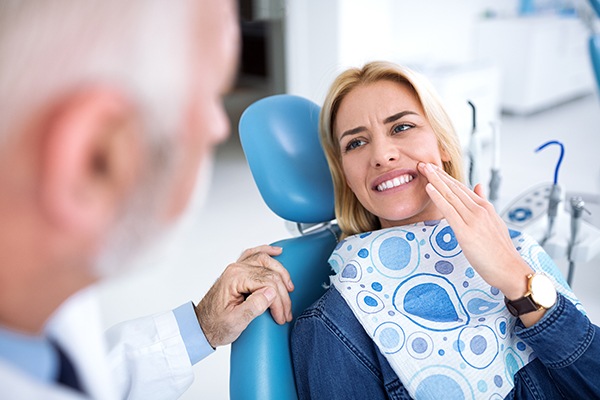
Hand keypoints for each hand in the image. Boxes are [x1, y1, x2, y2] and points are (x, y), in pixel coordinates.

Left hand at [195, 245, 293, 347]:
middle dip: (282, 294)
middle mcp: (236, 269)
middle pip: (270, 274)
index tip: (281, 316)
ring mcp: (237, 268)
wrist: (202, 326)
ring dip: (281, 273)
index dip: (278, 301)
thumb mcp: (235, 322)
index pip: (267, 283)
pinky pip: (254, 255)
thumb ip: (253, 307)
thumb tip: (271, 292)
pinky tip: (277, 252)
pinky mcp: (238, 271)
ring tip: (289, 288)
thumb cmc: (215, 325)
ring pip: (266, 260)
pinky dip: (267, 251)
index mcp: (235, 278)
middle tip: (285, 312)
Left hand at [417, 162, 531, 298]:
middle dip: (437, 174)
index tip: (434, 168)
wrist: (510, 270)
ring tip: (423, 169)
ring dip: (435, 180)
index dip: (446, 177)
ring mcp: (473, 220)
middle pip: (454, 188)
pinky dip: (438, 197)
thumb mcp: (494, 223)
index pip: (462, 188)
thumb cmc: (501, 251)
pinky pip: (449, 211)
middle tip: (423, 163)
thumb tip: (478, 186)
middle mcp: (479, 210)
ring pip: (450, 195)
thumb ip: (484, 204)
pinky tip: (429, 188)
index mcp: (485, 207)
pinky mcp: (466, 232)